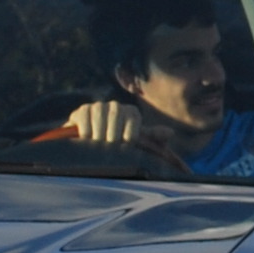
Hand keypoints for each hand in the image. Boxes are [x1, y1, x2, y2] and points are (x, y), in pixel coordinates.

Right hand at [65, 97, 182, 153]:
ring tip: (98, 142)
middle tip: (110, 145)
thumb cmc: (118, 146)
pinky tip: (86, 138)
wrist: (92, 145)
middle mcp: (115, 106)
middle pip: (115, 115)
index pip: (133, 117)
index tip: (126, 143)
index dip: (129, 133)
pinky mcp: (82, 111)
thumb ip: (152, 138)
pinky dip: (86, 130)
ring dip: (99, 133)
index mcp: (131, 113)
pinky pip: (85, 117)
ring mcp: (98, 107)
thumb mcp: (136, 143)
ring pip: (100, 115)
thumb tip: (170, 133)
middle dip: (112, 134)